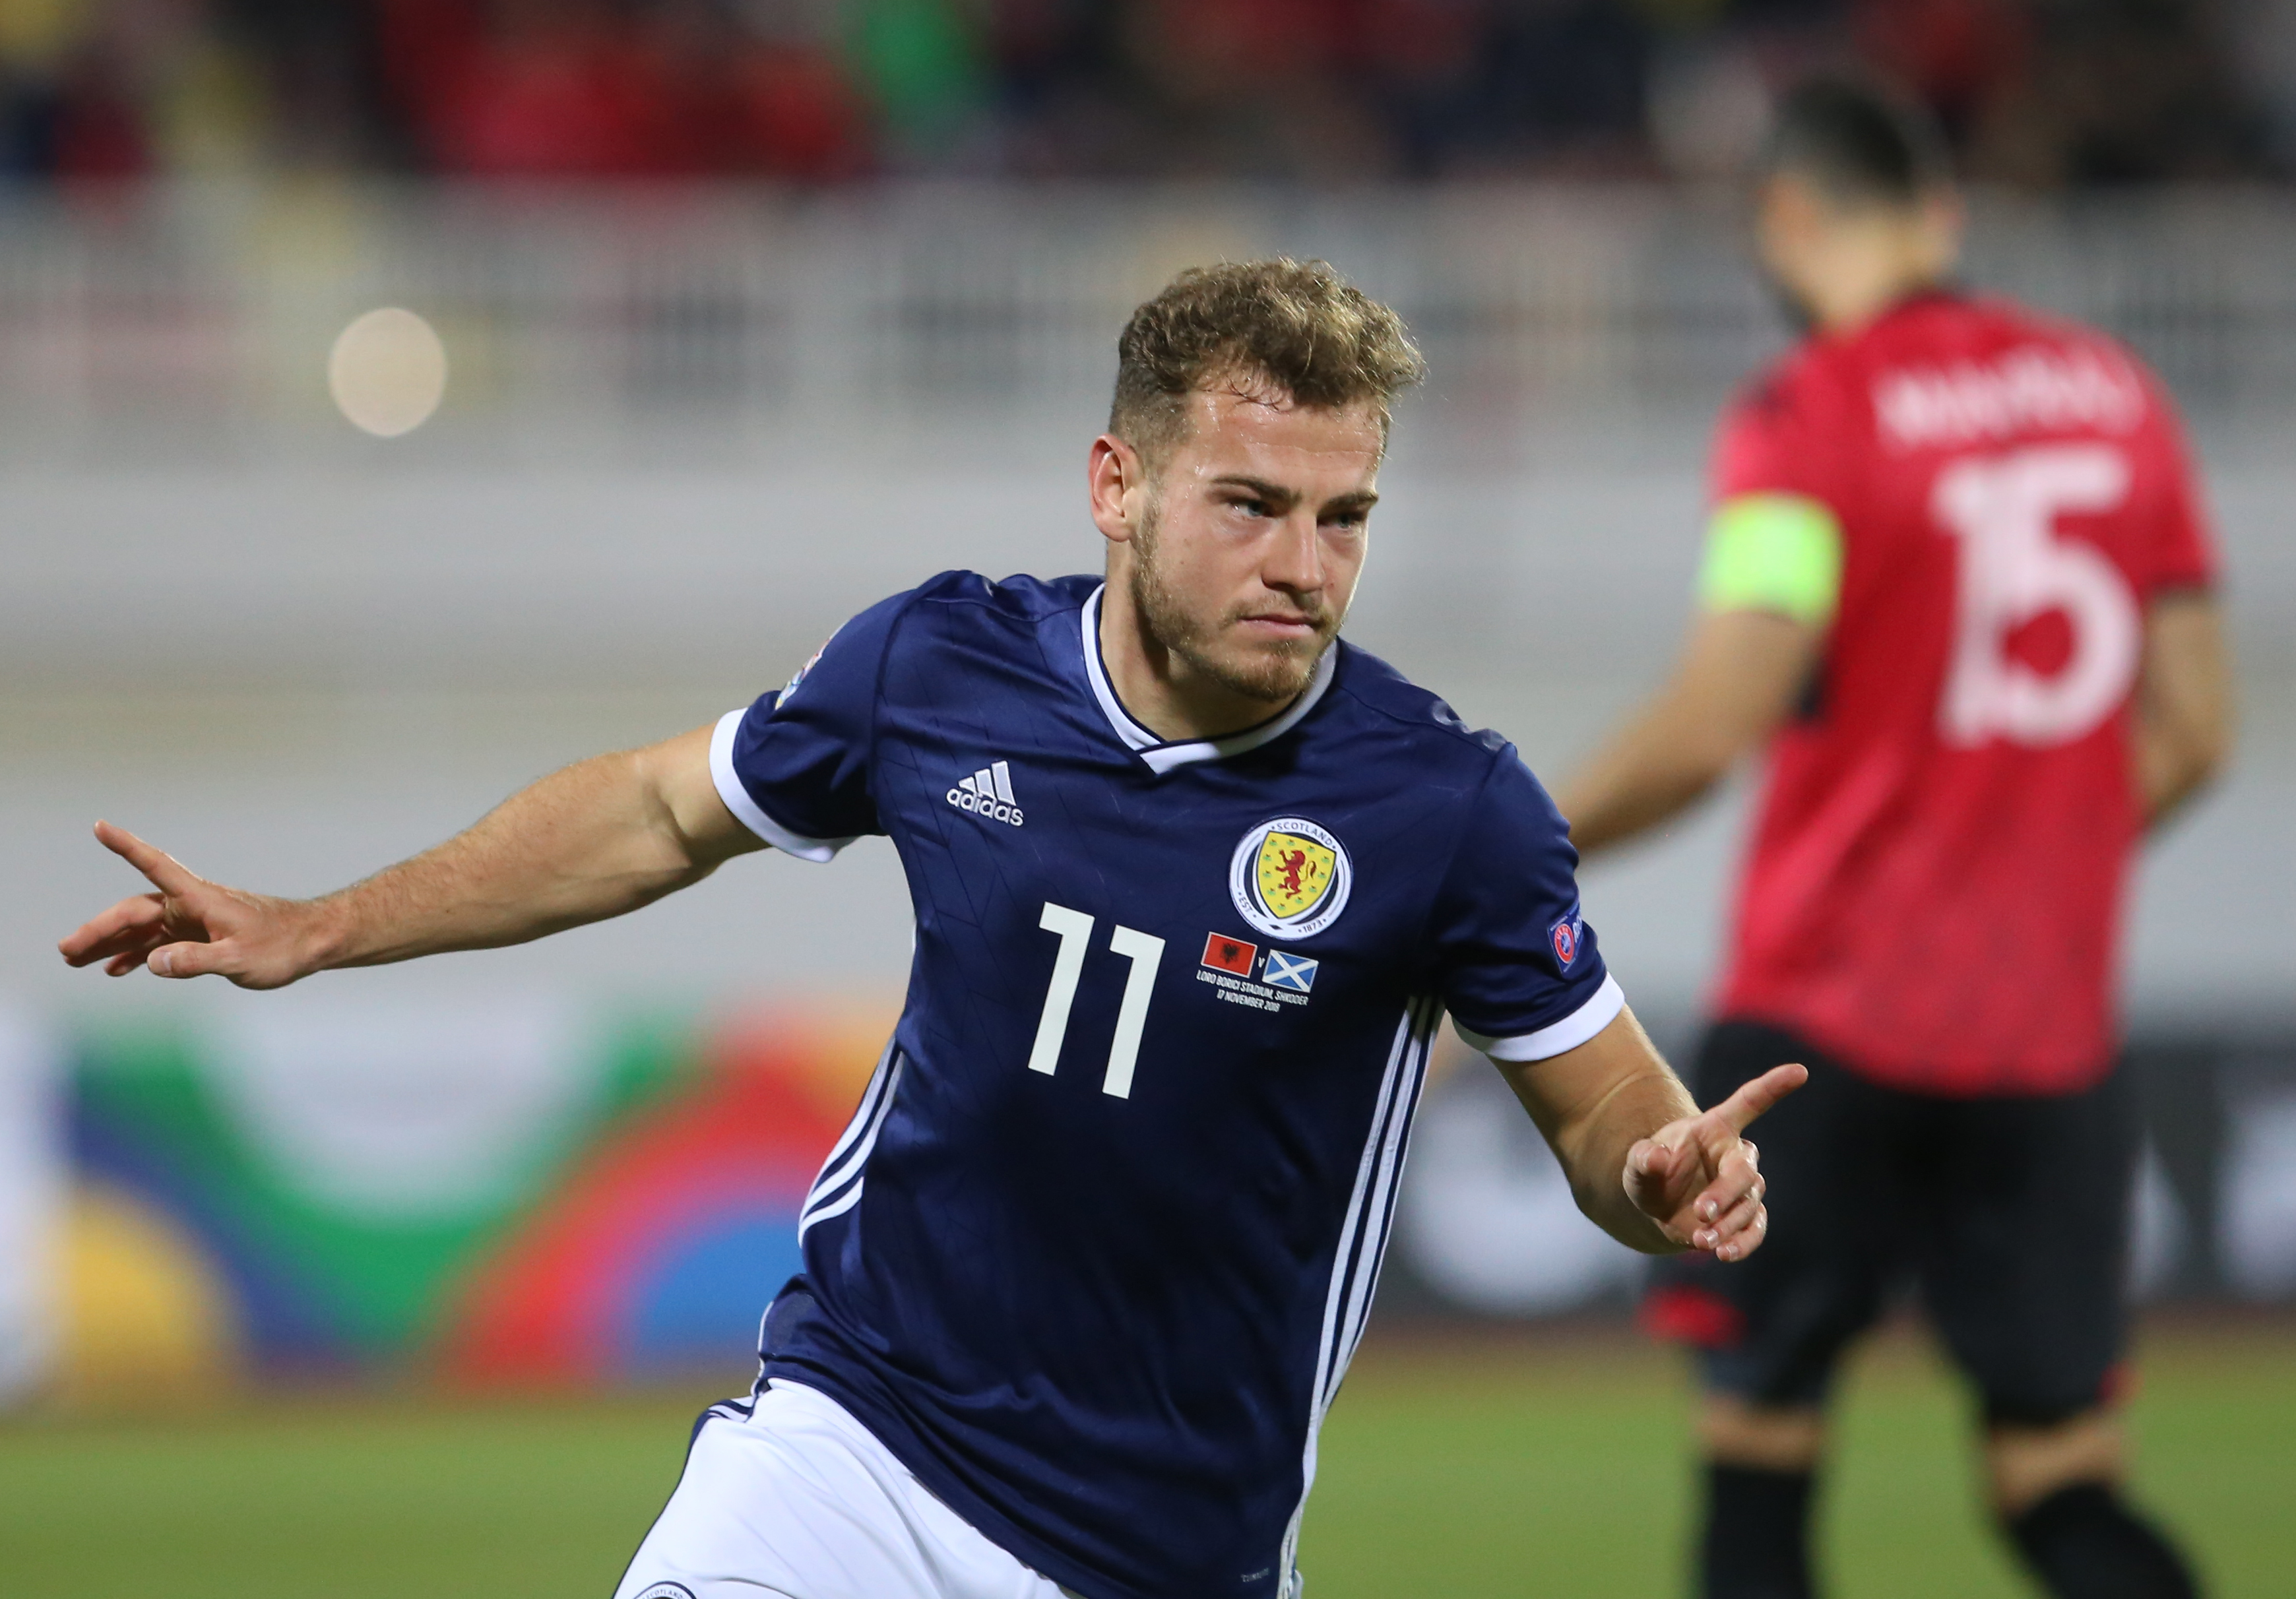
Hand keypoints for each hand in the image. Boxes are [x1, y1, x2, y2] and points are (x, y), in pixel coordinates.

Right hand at [57, 822, 331, 988]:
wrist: (314, 942)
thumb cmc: (283, 947)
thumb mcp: (239, 959)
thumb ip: (196, 960)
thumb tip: (152, 962)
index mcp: (200, 899)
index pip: (156, 865)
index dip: (128, 846)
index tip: (101, 826)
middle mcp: (192, 904)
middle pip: (135, 912)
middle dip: (99, 930)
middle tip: (66, 951)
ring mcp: (195, 920)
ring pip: (142, 929)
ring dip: (111, 944)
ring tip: (76, 961)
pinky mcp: (201, 935)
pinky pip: (159, 942)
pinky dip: (137, 954)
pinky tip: (116, 969)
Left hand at [1623, 1063, 1805, 1260]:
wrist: (1657, 1205)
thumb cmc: (1651, 1172)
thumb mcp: (1637, 1163)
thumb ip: (1643, 1158)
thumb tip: (1657, 1158)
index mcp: (1715, 1129)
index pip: (1750, 1102)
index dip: (1774, 1086)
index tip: (1800, 1070)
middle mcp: (1735, 1156)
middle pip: (1746, 1171)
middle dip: (1726, 1192)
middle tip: (1702, 1212)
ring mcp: (1743, 1189)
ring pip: (1750, 1205)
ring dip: (1728, 1225)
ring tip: (1701, 1241)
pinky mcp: (1744, 1217)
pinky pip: (1755, 1229)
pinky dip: (1742, 1243)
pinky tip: (1724, 1254)